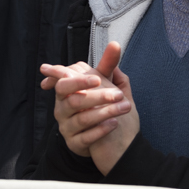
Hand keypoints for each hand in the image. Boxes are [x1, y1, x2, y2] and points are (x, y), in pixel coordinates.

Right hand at [39, 42, 138, 171]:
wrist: (108, 136)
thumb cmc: (102, 103)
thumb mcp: (106, 83)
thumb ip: (108, 65)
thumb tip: (115, 44)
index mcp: (67, 91)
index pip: (64, 82)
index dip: (78, 80)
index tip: (97, 78)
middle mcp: (62, 109)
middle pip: (72, 100)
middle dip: (96, 96)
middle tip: (119, 94)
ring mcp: (66, 127)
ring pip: (82, 119)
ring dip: (105, 112)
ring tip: (126, 106)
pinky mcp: (74, 143)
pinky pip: (85, 138)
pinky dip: (101, 130)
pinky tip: (115, 124)